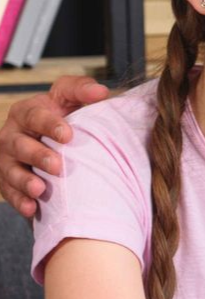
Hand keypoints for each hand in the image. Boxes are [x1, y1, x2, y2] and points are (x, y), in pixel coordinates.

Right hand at [0, 77, 107, 215]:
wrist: (51, 140)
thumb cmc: (64, 115)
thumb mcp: (70, 98)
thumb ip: (82, 90)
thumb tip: (101, 91)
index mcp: (26, 112)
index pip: (35, 116)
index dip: (50, 125)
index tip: (68, 135)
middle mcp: (12, 135)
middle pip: (19, 145)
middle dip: (37, 155)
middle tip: (57, 165)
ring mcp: (7, 159)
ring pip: (10, 170)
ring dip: (24, 181)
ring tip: (40, 189)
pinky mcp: (7, 181)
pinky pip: (9, 192)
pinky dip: (19, 200)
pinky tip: (32, 209)